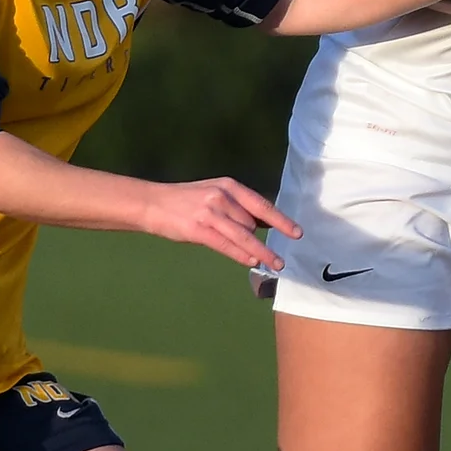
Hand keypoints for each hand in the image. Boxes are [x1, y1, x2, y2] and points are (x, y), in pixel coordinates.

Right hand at [133, 177, 301, 269]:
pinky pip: (225, 244)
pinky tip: (252, 261)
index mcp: (229, 186)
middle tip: (279, 259)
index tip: (297, 233)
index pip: (261, 204)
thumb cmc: (186, 201)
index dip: (281, 220)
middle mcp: (222, 197)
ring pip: (243, 235)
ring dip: (261, 252)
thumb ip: (237, 207)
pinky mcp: (198, 229)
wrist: (152, 203)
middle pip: (252, 223)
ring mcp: (210, 212)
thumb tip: (264, 223)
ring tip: (276, 264)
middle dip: (263, 240)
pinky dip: (240, 254)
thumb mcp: (214, 194)